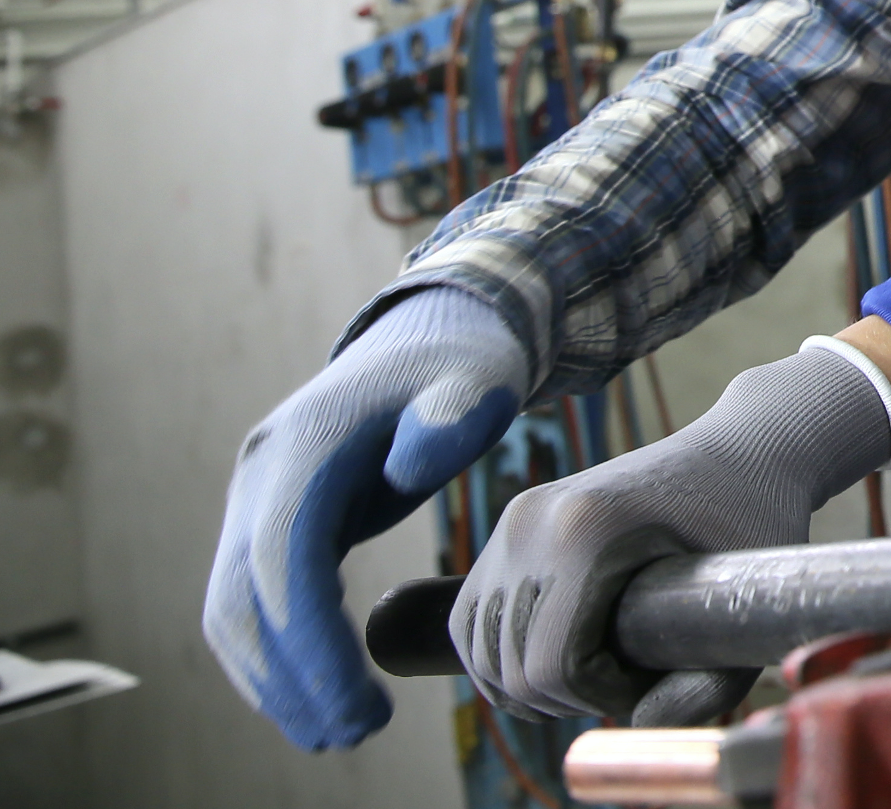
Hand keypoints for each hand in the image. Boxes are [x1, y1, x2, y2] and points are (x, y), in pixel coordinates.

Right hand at [203, 286, 530, 749]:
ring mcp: (255, 500)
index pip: (282, 562)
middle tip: (349, 735)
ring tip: (338, 732)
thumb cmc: (461, 363)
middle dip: (290, 679)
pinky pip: (253, 604)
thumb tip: (412, 465)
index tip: (355, 703)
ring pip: (234, 612)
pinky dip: (277, 657)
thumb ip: (453, 416)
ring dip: (275, 681)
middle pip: (244, 599)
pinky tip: (319, 696)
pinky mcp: (269, 522)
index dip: (310, 644)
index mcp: (299, 446)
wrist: (432, 335)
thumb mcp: (476, 377)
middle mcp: (259, 476)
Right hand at [451, 341, 890, 723]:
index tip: (653, 678)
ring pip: (481, 650)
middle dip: (571, 697)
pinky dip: (501, 656)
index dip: (602, 697)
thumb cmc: (754, 517)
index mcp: (583, 529)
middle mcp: (533, 521)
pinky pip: (473, 618)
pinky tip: (556, 663)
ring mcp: (515, 519)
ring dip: (532, 684)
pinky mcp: (512, 523)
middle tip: (633, 678)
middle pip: (512, 668)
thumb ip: (710, 682)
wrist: (741, 449)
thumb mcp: (747, 599)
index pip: (551, 667)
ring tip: (600, 673)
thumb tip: (640, 723)